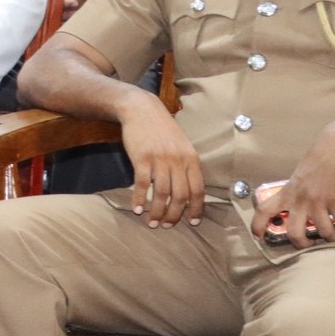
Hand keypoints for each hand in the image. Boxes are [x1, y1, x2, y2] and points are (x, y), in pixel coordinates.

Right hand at [118, 94, 205, 227]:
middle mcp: (178, 161)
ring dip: (157, 212)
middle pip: (180, 196)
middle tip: (167, 226)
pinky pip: (142, 184)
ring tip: (152, 223)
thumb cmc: (162, 129)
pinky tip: (136, 209)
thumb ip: (185, 165)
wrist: (141, 109)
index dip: (196, 209)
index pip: (198, 190)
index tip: (192, 222)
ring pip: (162, 193)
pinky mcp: (142, 158)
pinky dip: (139, 199)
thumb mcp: (181, 145)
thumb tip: (187, 191)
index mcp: (192, 159)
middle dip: (174, 215)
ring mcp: (160, 159)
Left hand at [251, 121, 334, 248]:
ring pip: (323, 232)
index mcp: (288, 191)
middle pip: (293, 232)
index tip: (257, 236)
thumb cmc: (320, 158)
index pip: (264, 210)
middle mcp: (300, 198)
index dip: (257, 225)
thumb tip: (299, 208)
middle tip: (309, 245)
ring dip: (333, 238)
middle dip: (301, 244)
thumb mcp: (300, 176)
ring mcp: (319, 200)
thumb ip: (297, 192)